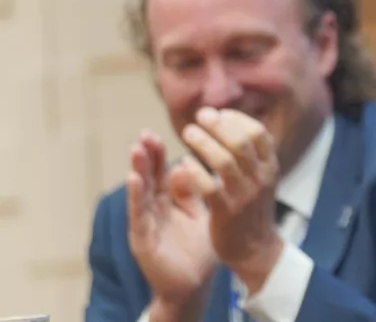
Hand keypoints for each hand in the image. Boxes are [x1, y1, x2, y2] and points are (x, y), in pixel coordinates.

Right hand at [127, 132, 216, 319]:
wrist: (195, 284)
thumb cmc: (197, 249)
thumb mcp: (199, 215)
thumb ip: (192, 192)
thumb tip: (185, 163)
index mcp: (170, 202)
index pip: (164, 172)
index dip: (161, 154)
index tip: (159, 132)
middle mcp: (155, 209)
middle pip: (150, 178)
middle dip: (147, 156)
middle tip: (145, 134)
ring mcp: (147, 223)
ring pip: (141, 193)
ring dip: (138, 170)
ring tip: (136, 149)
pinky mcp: (143, 239)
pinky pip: (140, 215)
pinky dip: (136, 197)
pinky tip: (135, 179)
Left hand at [182, 107, 282, 293]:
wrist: (256, 249)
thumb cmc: (252, 208)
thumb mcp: (260, 178)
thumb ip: (249, 154)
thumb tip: (228, 121)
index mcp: (270, 167)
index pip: (258, 132)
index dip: (236, 118)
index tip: (218, 113)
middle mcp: (260, 179)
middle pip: (241, 142)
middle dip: (218, 125)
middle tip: (200, 116)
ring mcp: (244, 196)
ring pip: (224, 161)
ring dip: (203, 143)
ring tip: (188, 133)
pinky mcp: (226, 213)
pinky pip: (208, 187)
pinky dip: (194, 171)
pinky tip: (183, 163)